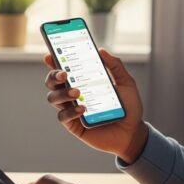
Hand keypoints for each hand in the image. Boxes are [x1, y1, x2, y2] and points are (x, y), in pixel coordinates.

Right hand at [43, 48, 148, 162]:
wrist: (133, 132)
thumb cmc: (128, 107)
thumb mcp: (126, 83)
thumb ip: (115, 66)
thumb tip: (101, 51)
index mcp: (82, 81)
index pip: (63, 68)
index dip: (53, 61)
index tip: (50, 55)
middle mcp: (73, 94)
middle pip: (52, 82)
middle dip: (53, 76)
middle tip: (64, 74)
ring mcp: (71, 109)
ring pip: (53, 98)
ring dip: (62, 93)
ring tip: (77, 92)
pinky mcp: (74, 125)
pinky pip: (63, 117)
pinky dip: (70, 112)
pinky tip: (83, 109)